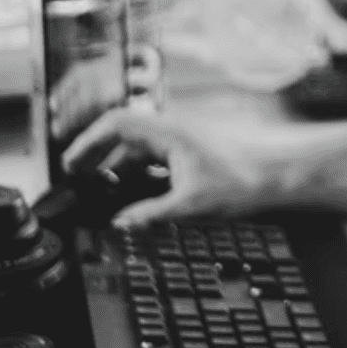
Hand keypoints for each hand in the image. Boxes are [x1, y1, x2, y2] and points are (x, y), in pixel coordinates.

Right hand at [62, 107, 267, 226]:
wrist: (274, 176)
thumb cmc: (241, 179)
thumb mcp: (191, 202)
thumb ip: (151, 214)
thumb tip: (121, 225)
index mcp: (167, 132)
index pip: (116, 123)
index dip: (89, 140)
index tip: (72, 162)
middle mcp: (171, 132)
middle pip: (122, 135)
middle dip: (96, 154)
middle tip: (77, 177)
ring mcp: (179, 142)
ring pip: (137, 149)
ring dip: (116, 167)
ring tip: (98, 190)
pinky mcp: (188, 155)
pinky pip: (152, 160)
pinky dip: (136, 174)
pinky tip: (131, 195)